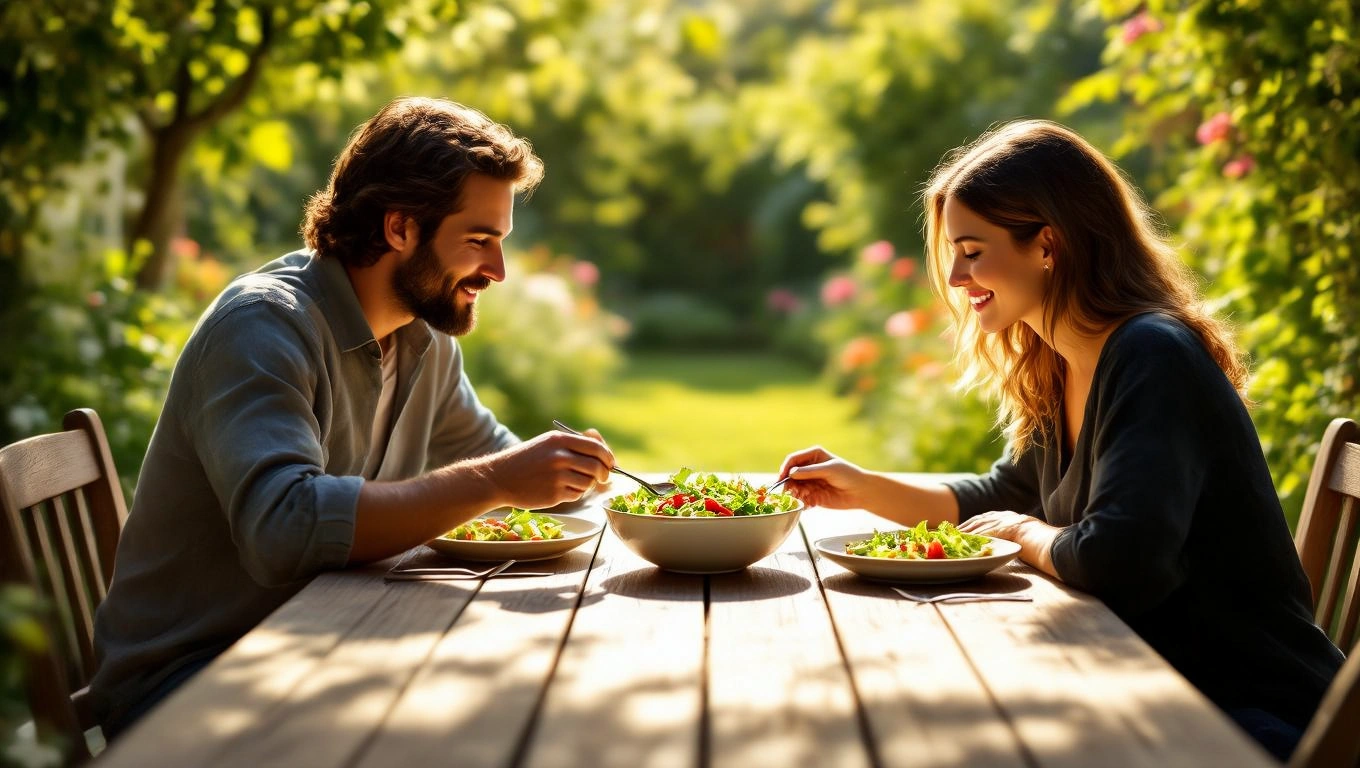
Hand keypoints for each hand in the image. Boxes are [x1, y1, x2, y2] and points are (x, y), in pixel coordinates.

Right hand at [482, 430, 613, 509]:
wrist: (499, 477)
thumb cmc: (527, 460)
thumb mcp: (548, 443)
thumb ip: (575, 444)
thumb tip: (605, 449)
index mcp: (559, 440)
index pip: (596, 447)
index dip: (608, 457)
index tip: (611, 463)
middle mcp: (559, 456)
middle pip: (596, 466)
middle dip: (604, 474)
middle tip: (603, 478)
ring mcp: (556, 476)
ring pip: (588, 482)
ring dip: (586, 484)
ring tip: (569, 481)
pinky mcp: (554, 494)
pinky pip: (576, 495)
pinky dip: (574, 493)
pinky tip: (558, 489)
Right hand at [776, 445, 869, 508]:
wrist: (861, 492)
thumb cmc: (848, 475)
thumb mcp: (829, 470)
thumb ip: (809, 472)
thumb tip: (791, 473)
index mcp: (813, 456)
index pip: (793, 460)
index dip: (785, 468)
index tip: (782, 478)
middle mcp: (809, 469)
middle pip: (790, 475)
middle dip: (789, 484)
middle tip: (789, 492)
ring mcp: (810, 483)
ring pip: (794, 488)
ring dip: (795, 494)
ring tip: (804, 497)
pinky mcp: (813, 496)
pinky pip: (801, 500)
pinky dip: (802, 503)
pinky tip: (810, 504)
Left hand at [957, 510, 1059, 577]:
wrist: (1053, 545)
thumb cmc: (1045, 546)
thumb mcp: (1027, 539)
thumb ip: (1015, 539)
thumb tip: (1006, 548)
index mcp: (1013, 518)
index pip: (987, 518)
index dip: (973, 523)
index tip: (962, 528)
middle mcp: (1008, 517)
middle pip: (980, 519)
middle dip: (965, 526)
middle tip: (951, 532)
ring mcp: (1007, 521)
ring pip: (980, 525)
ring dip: (965, 532)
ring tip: (953, 538)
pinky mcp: (1006, 529)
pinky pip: (985, 532)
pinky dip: (973, 537)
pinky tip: (964, 541)